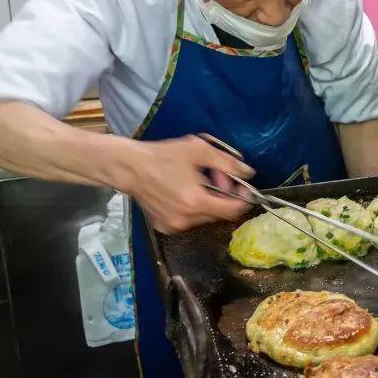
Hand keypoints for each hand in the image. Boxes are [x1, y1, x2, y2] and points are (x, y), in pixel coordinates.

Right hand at [117, 135, 255, 233]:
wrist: (129, 167)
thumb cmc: (163, 156)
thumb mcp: (198, 150)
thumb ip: (227, 162)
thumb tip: (248, 172)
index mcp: (195, 202)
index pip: (232, 210)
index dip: (242, 198)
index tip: (242, 186)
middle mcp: (185, 220)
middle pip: (219, 213)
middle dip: (223, 195)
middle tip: (215, 176)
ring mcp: (173, 226)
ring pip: (205, 217)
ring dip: (208, 201)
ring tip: (198, 181)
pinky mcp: (164, 227)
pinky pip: (189, 219)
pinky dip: (193, 207)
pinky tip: (184, 190)